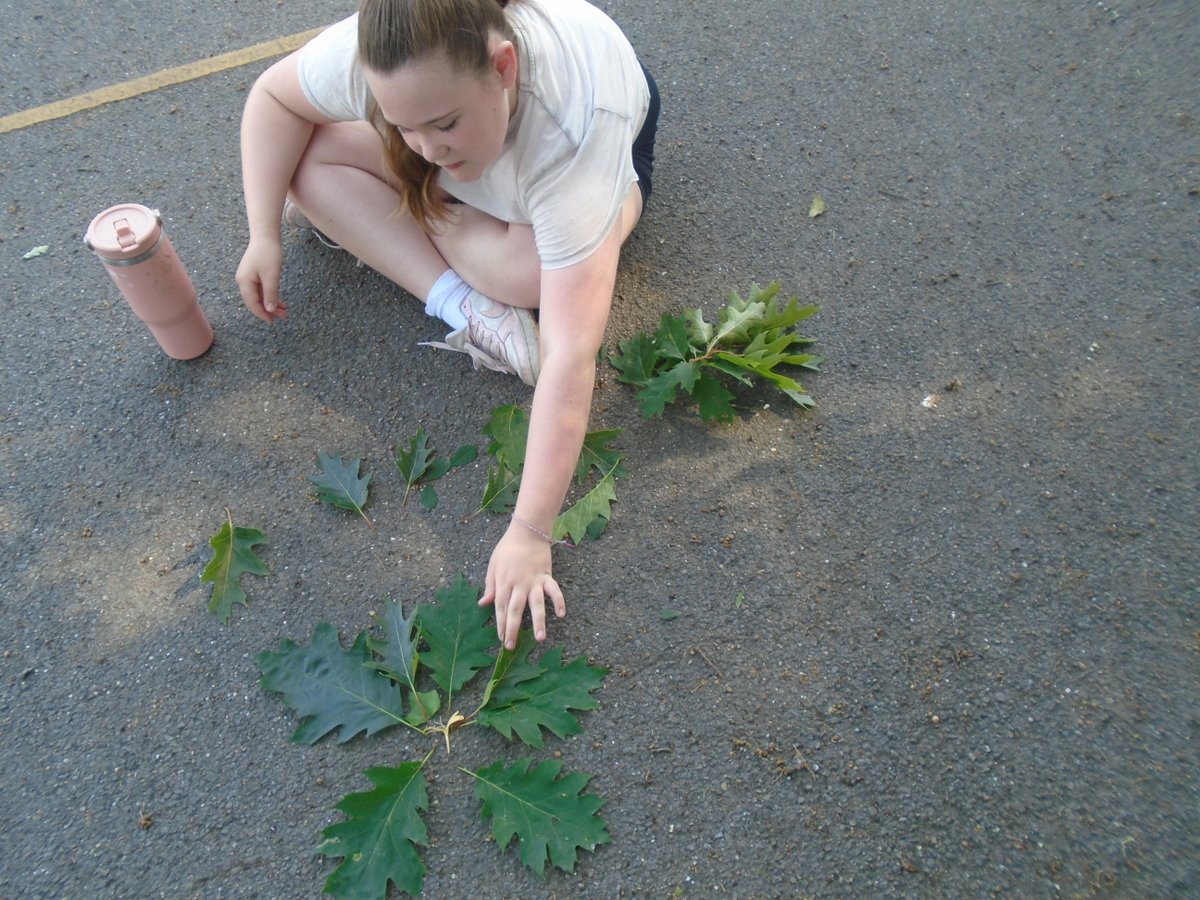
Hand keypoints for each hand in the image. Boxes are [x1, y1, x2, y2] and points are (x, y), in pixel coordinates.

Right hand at [236, 238, 287, 322]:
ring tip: (284, 310)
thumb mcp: (272, 276)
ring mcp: (248, 278)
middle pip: (255, 301)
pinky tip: (280, 301)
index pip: (252, 304)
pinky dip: (270, 296)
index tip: (272, 321)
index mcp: (244, 282)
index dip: (262, 314)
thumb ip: (270, 294)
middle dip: (269, 310)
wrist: (265, 237)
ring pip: (259, 296)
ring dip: (271, 304)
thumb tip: (269, 310)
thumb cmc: (268, 254)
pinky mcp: (253, 275)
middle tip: (283, 316)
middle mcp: (243, 282)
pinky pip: (261, 290)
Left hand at [481, 523, 565, 649]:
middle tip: (512, 646)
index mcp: (503, 582)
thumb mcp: (493, 565)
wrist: (527, 531)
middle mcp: (518, 584)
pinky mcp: (546, 576)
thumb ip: (489, 585)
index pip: (501, 608)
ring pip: (536, 604)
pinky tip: (561, 614)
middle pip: (515, 610)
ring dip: (538, 621)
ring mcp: (534, 581)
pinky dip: (558, 601)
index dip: (501, 624)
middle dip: (513, 629)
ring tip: (540, 638)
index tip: (502, 639)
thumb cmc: (507, 548)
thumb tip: (483, 604)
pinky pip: (554, 590)